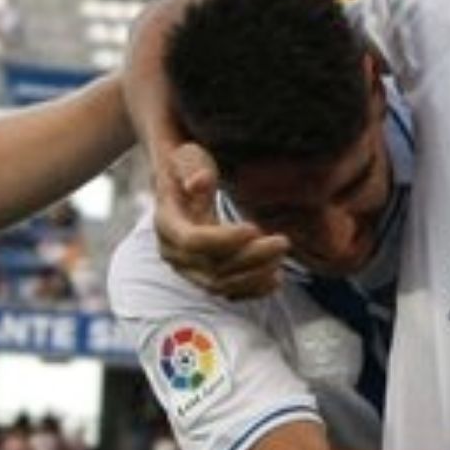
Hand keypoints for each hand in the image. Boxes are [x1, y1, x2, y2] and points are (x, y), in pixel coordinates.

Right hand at [153, 143, 288, 299]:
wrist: (181, 186)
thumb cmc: (187, 167)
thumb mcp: (187, 156)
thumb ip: (190, 166)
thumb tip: (198, 183)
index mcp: (166, 224)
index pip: (193, 242)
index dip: (224, 240)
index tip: (254, 228)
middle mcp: (173, 253)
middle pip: (212, 267)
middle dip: (250, 257)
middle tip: (282, 242)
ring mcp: (188, 270)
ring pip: (221, 284)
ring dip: (254, 275)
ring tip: (280, 256)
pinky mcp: (204, 277)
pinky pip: (228, 292)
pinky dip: (252, 290)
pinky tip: (276, 279)